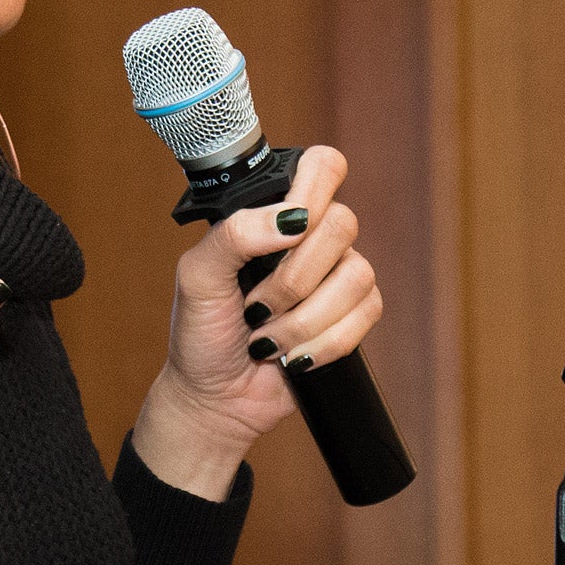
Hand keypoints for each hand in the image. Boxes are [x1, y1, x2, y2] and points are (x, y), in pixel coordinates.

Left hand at [133, 145, 384, 499]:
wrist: (214, 396)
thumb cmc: (200, 331)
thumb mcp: (197, 276)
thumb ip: (233, 234)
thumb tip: (290, 218)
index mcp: (272, 215)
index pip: (321, 168)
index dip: (315, 188)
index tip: (289, 225)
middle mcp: (311, 239)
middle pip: (342, 224)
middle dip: (294, 278)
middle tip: (255, 305)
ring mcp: (335, 277)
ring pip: (358, 275)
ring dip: (303, 318)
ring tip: (267, 337)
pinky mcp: (353, 316)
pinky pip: (367, 314)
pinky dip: (323, 342)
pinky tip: (294, 354)